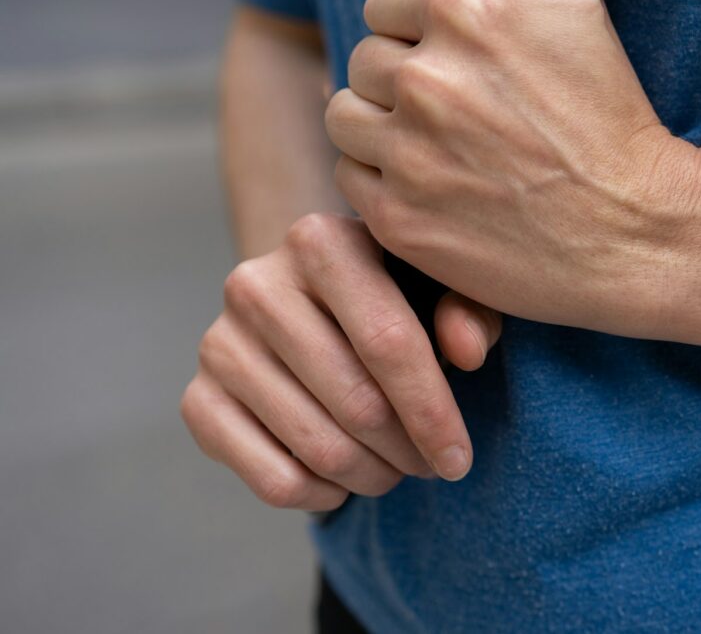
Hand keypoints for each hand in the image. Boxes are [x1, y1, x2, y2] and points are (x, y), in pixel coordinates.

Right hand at [181, 214, 502, 510]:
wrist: (308, 304)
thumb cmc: (392, 296)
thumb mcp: (440, 289)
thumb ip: (468, 311)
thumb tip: (467, 351)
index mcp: (322, 240)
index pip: (389, 342)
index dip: (432, 412)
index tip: (459, 458)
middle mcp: (257, 284)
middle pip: (357, 402)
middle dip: (408, 451)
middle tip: (432, 464)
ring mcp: (219, 343)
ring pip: (319, 447)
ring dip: (373, 476)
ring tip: (396, 469)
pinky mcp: (197, 399)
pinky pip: (273, 480)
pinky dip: (323, 495)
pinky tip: (346, 481)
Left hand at [326, 0, 700, 345]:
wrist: (635, 229)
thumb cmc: (608, 119)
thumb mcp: (569, 14)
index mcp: (466, 12)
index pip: (384, 2)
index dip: (417, 32)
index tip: (454, 64)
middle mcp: (428, 78)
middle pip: (364, 60)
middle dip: (402, 82)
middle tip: (458, 114)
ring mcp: (408, 152)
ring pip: (344, 117)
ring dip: (381, 128)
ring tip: (437, 148)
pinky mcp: (398, 217)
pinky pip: (349, 177)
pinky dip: (383, 180)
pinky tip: (434, 187)